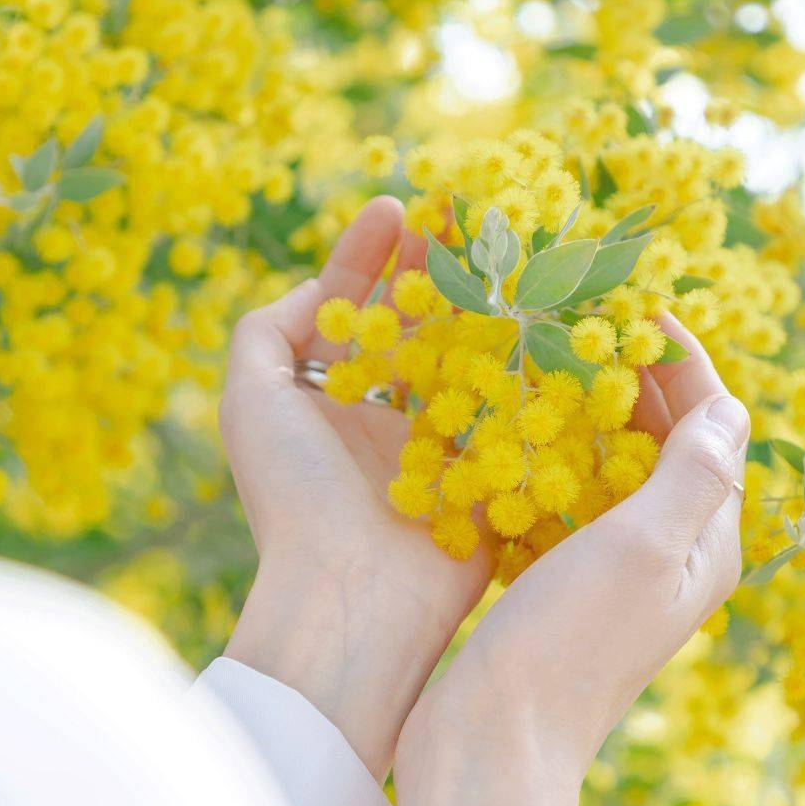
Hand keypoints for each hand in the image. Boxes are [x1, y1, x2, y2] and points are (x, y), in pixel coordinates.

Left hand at [219, 198, 491, 783]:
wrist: (352, 599)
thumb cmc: (293, 498)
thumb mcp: (248, 401)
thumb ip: (267, 331)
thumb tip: (321, 293)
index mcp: (331, 398)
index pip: (354, 307)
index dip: (372, 254)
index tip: (398, 206)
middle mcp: (387, 417)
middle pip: (421, 322)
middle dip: (442, 266)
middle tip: (472, 216)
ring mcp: (444, 447)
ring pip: (474, 359)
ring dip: (494, 307)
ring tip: (518, 253)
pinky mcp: (492, 478)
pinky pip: (518, 415)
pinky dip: (536, 370)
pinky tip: (556, 320)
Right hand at [368, 318, 748, 805]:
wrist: (488, 744)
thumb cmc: (566, 643)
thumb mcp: (643, 546)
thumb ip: (693, 471)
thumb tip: (729, 405)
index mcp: (706, 543)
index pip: (715, 425)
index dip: (681, 360)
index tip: (630, 307)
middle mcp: (670, 556)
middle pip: (667, 440)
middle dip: (631, 376)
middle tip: (576, 320)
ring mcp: (615, 575)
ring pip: (613, 467)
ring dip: (586, 412)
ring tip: (539, 360)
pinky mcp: (563, 588)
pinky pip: (568, 502)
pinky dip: (549, 458)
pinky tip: (508, 433)